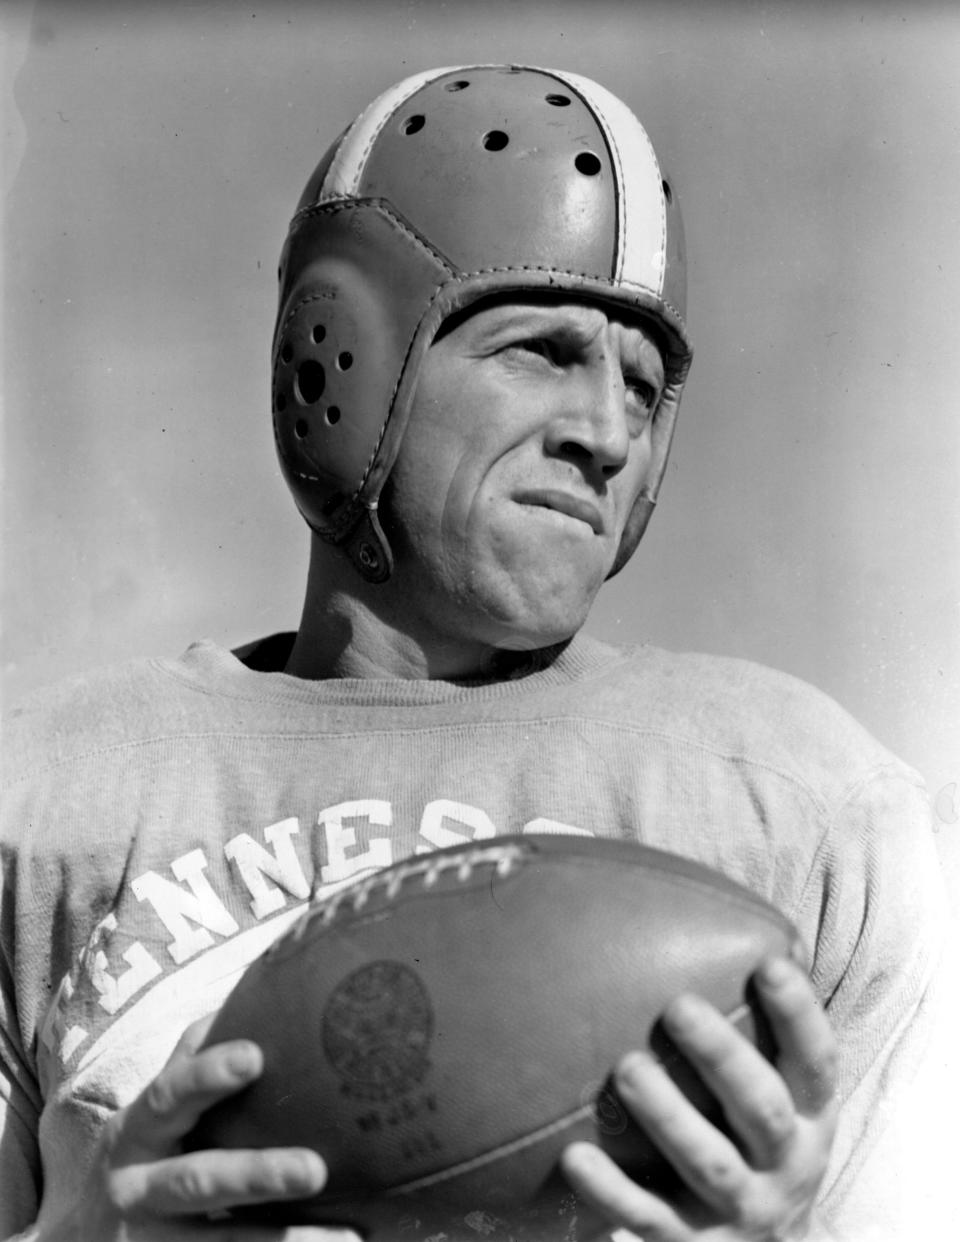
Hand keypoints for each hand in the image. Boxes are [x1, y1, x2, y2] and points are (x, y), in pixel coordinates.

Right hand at [38, 1014, 359, 1241]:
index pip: (171, 1095)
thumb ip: (192, 1059)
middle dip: (258, 1177)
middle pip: (199, 1182)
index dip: (208, 1075)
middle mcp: (139, 1189)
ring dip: (285, 1240)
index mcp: (137, 1132)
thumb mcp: (151, 1110)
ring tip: (347, 1234)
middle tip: (316, 1169)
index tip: (255, 1056)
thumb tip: (255, 989)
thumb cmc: (140, 1151)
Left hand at [561, 956, 838, 1240]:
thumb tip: (695, 925)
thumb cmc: (754, 1139)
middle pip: (761, 1110)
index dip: (799, 1014)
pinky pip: (651, 1220)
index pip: (817, 1062)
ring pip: (709, 1164)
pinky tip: (573, 1155)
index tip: (769, 963)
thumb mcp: (776, 1094)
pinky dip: (611, 1192)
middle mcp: (785, 1165)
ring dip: (669, 1116)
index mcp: (809, 1116)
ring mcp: (742, 1211)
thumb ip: (754, 1033)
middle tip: (677, 1005)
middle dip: (722, 1056)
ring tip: (625, 1066)